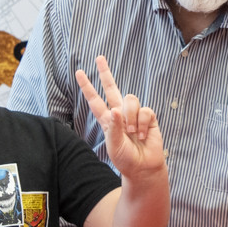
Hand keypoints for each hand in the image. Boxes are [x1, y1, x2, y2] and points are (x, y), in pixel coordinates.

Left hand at [75, 56, 164, 179]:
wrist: (143, 168)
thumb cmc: (126, 159)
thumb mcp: (115, 145)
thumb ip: (114, 127)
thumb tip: (116, 109)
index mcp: (107, 120)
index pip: (95, 100)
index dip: (87, 87)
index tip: (79, 72)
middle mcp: (120, 114)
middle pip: (112, 88)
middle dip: (105, 73)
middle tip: (99, 58)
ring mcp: (134, 115)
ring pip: (131, 99)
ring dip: (131, 117)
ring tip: (133, 134)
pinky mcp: (149, 117)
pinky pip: (145, 111)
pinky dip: (143, 124)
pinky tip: (143, 135)